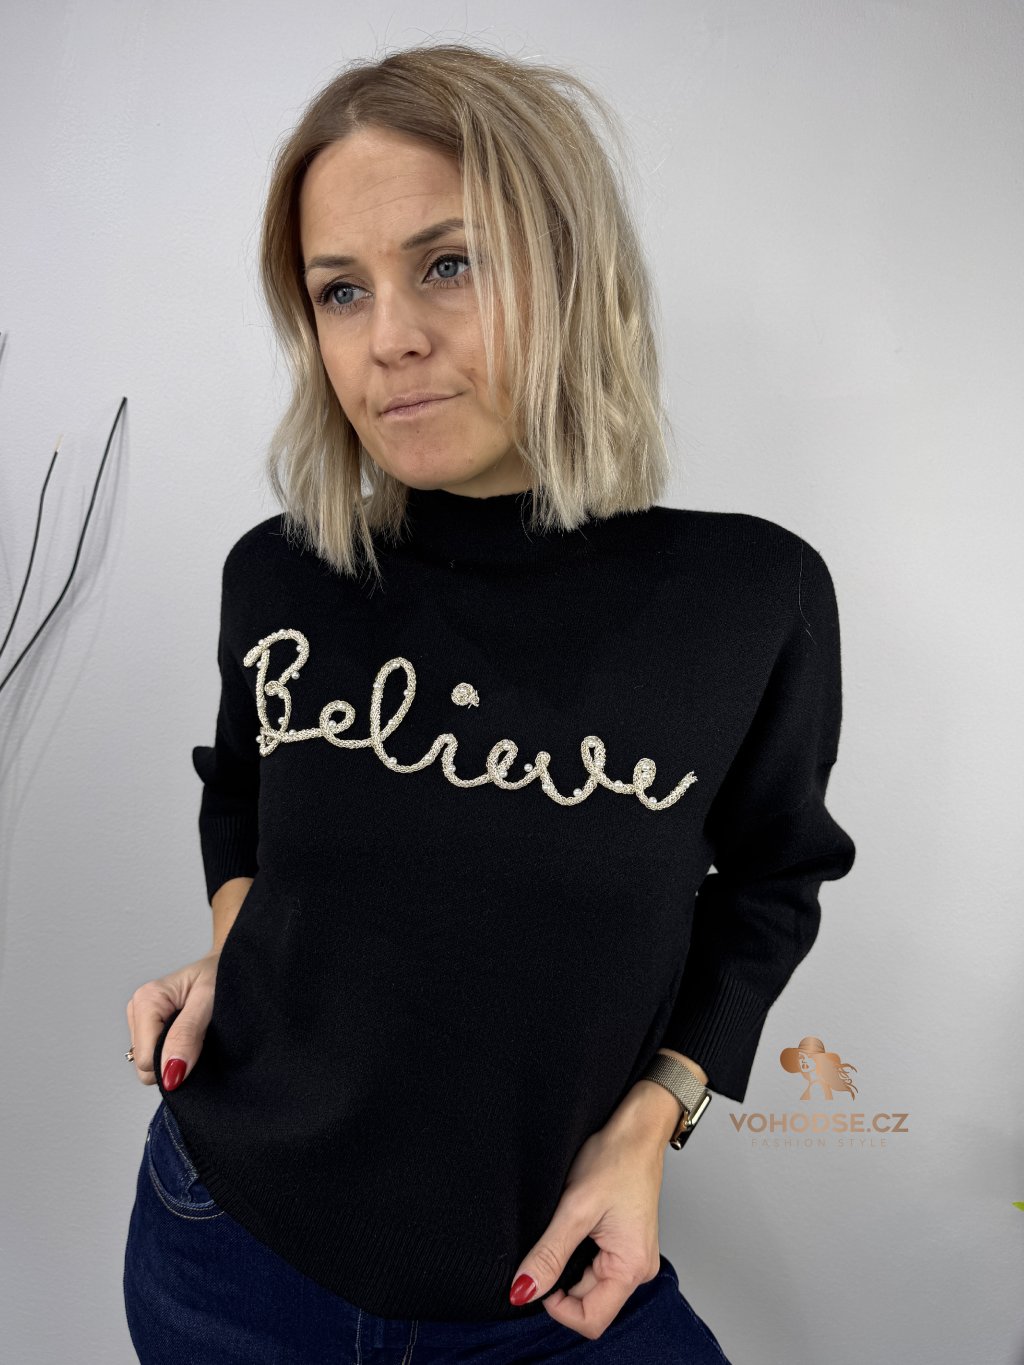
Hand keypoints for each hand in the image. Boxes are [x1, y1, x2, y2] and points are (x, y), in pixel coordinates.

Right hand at [125, 951, 220, 1089]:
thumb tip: (169, 1074)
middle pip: (144, 1066)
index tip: (200, 1045)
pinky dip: (176, 1055)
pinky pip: (157, 1060)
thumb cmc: (222, 975)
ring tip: (197, 1034)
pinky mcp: (150, 1030)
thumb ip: (186, 1035)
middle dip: (174, 1060)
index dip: (174, 1062)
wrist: (230, 966)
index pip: (146, 1060)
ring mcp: (141, 1021)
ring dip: (176, 1057)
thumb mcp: (208, 1000)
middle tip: (200, 1036)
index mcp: (147, 999)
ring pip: (150, 1066)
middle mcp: (137, 1010)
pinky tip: (190, 1038)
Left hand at [508, 1114, 667, 1339]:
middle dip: (560, 1284)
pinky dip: (576, 1257)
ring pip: (589, 1286)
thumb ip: (549, 1254)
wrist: (636, 1129)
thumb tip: (523, 1291)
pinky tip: (572, 1231)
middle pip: (589, 1304)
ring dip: (568, 1269)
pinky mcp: (624, 1245)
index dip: (557, 1307)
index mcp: (632, 1267)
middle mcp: (637, 1269)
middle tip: (549, 1243)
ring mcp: (632, 1258)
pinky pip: (595, 1268)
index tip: (537, 1277)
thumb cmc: (616, 1159)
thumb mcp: (575, 1208)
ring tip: (563, 1231)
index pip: (591, 1319)